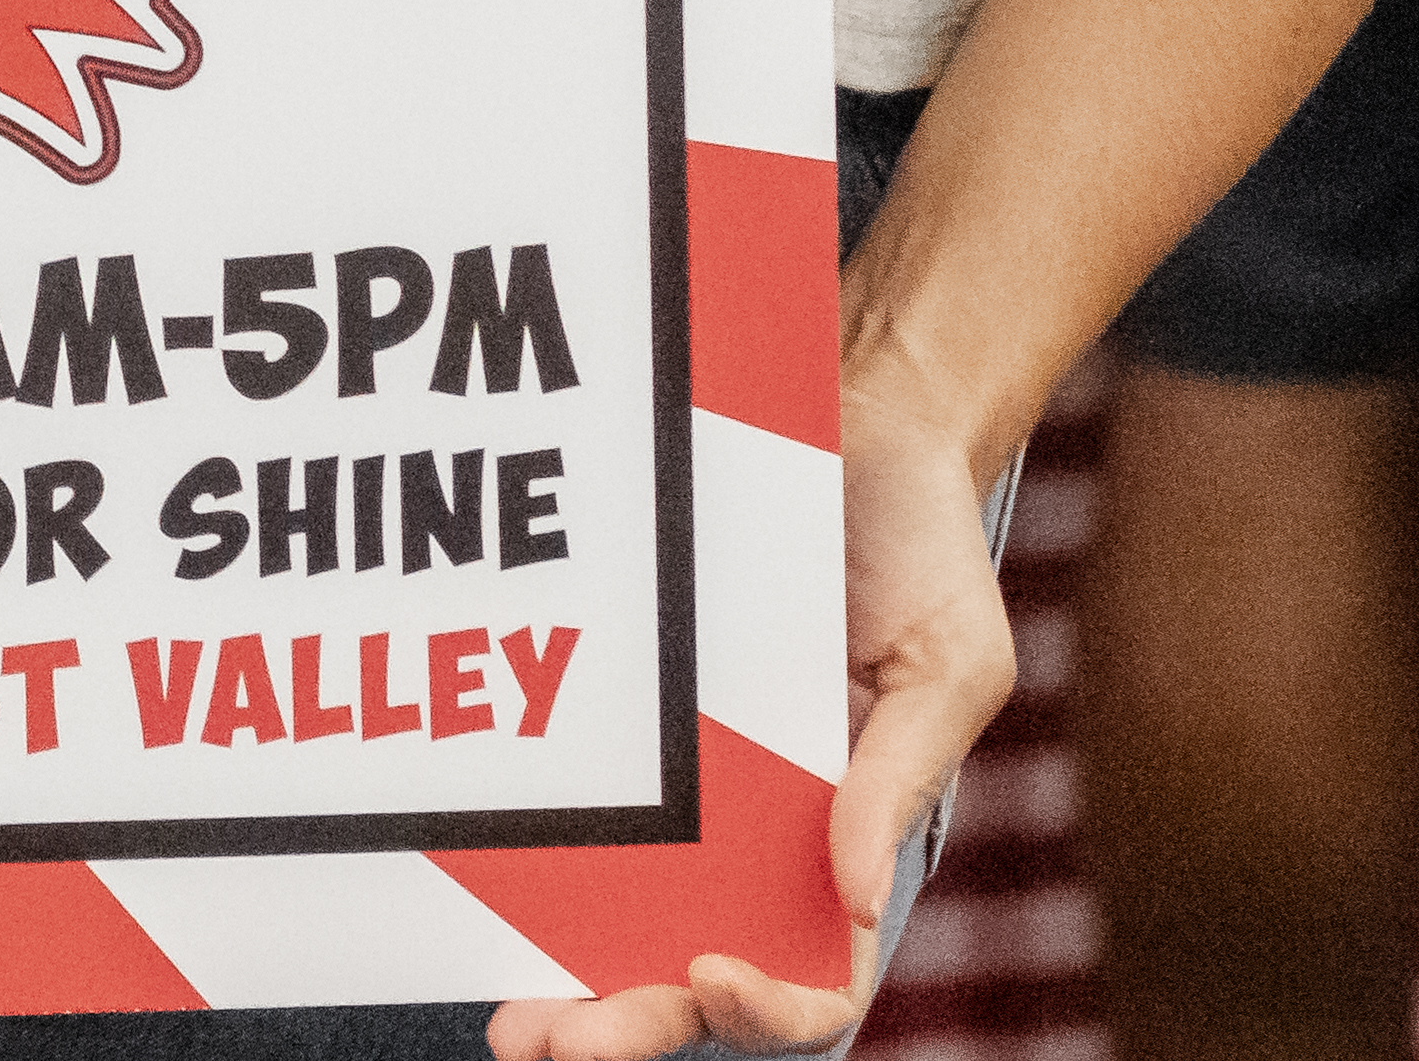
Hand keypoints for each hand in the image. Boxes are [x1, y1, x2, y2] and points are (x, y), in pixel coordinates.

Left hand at [482, 375, 1007, 1058]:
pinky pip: (573, 799)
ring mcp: (681, 787)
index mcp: (842, 843)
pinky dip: (524, 858)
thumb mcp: (950, 664)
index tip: (709, 969)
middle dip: (620, 1025)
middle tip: (541, 1044)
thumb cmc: (922, 549)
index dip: (765, 1007)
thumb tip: (849, 895)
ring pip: (612, 916)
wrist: (850, 419)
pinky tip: (468, 873)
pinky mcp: (622, 722)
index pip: (811, 976)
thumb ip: (898, 777)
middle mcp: (753, 838)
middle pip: (684, 975)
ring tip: (506, 1019)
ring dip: (558, 980)